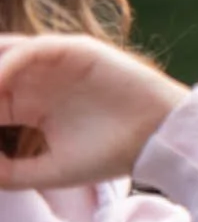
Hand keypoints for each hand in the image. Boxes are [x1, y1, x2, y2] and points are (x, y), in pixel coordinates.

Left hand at [0, 36, 186, 190]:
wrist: (158, 140)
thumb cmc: (109, 155)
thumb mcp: (48, 170)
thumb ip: (8, 171)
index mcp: (28, 105)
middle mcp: (36, 79)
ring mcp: (55, 63)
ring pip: (3, 55)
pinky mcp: (76, 50)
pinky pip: (31, 51)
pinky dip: (7, 66)